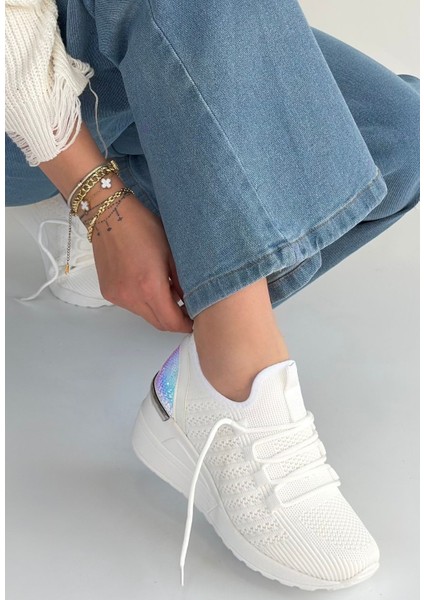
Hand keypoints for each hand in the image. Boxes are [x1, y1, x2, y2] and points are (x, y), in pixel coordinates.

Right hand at [91, 193, 193, 332]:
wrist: (109, 214)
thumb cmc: (143, 226)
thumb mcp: (171, 252)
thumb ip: (182, 282)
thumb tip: (190, 301)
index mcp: (150, 287)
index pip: (171, 322)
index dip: (185, 325)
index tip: (194, 321)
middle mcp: (131, 297)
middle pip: (158, 323)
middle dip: (173, 321)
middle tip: (186, 311)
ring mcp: (117, 296)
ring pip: (144, 315)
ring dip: (158, 310)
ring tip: (167, 292)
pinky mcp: (108, 292)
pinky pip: (131, 306)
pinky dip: (143, 302)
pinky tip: (147, 285)